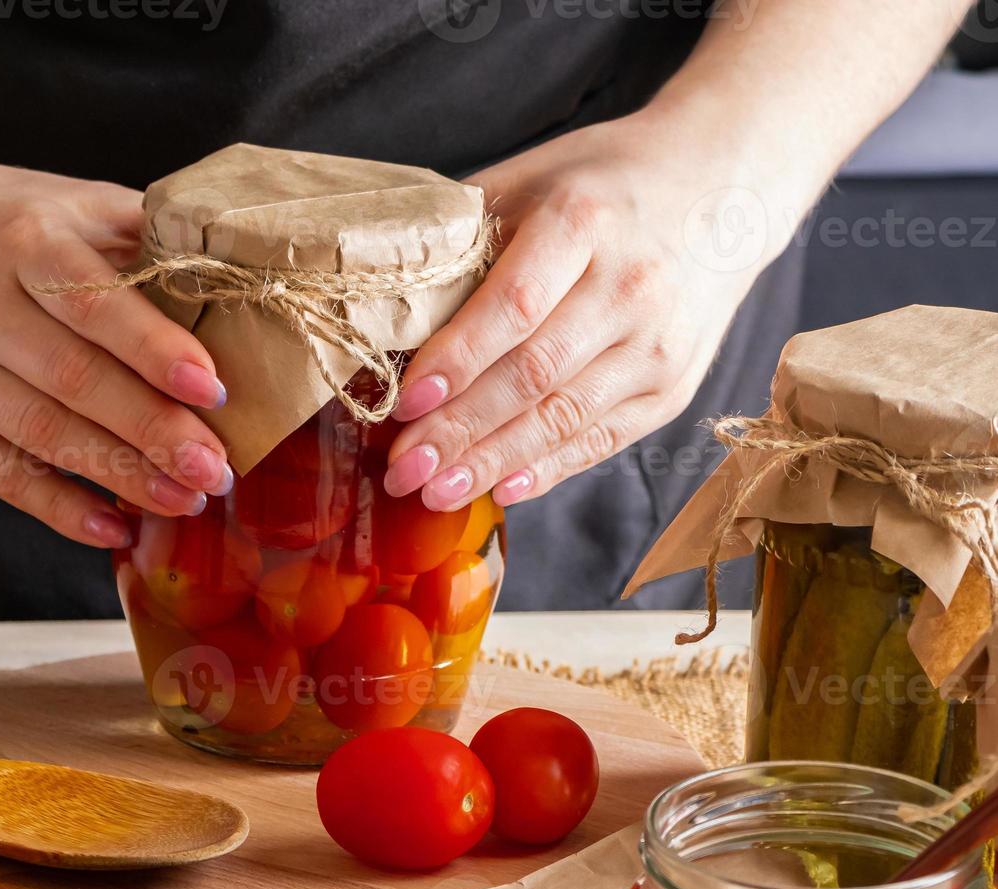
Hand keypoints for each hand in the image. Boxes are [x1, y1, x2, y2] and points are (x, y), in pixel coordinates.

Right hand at [0, 147, 231, 548]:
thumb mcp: (62, 199)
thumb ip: (136, 237)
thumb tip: (231, 285)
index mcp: (22, 241)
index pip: (93, 302)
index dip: (154, 348)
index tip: (213, 388)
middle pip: (73, 380)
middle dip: (153, 431)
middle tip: (217, 470)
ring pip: (40, 433)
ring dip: (119, 475)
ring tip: (185, 501)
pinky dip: (56, 507)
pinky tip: (112, 528)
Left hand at [382, 109, 778, 510]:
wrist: (723, 193)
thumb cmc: (602, 184)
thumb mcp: (530, 178)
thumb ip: (463, 236)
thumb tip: (383, 307)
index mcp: (583, 222)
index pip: (515, 305)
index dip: (457, 359)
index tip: (404, 401)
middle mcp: (629, 286)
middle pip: (534, 373)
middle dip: (459, 429)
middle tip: (400, 468)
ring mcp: (657, 344)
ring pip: (564, 417)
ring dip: (493, 462)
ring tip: (433, 492)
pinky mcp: (673, 386)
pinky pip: (602, 438)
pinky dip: (548, 468)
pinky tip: (500, 489)